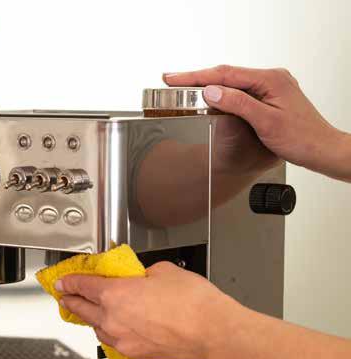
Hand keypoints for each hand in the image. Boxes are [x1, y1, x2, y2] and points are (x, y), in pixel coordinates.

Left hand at [55, 262, 242, 358]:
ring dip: (92, 319)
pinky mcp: (136, 355)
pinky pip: (115, 342)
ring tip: (92, 312)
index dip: (69, 282)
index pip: (82, 286)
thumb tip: (139, 278)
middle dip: (71, 301)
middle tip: (66, 296)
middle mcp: (112, 320)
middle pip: (82, 310)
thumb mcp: (164, 271)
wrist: (213, 333)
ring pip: (97, 328)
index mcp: (114, 295)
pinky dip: (112, 333)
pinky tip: (118, 328)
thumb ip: (142, 274)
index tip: (62, 281)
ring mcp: (122, 341)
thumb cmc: (193, 302)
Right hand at [163, 65, 350, 180]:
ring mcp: (271, 87)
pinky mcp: (269, 96)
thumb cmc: (301, 138)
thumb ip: (238, 103)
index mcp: (271, 80)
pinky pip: (240, 90)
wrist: (321, 149)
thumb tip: (213, 91)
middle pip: (227, 74)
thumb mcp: (266, 122)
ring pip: (232, 82)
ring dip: (207, 84)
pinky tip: (210, 95)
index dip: (196, 77)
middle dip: (197, 78)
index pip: (225, 74)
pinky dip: (221, 92)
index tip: (174, 79)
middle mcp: (272, 79)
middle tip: (172, 80)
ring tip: (184, 86)